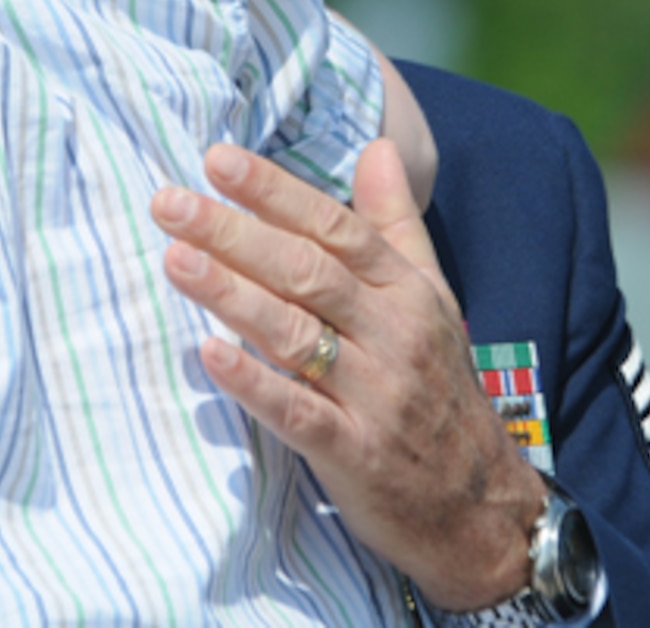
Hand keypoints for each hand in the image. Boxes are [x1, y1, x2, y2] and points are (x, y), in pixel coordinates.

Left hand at [151, 141, 545, 610]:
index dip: (275, 191)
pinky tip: (209, 355)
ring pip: (296, 333)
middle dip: (234, 232)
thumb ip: (395, 222)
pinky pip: (299, 413)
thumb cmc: (439, 389)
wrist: (480, 505)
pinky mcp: (356, 453)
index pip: (334, 226)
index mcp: (406, 290)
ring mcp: (375, 395)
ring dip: (231, 294)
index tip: (217, 159)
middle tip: (169, 202)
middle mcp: (392, 334)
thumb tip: (378, 144)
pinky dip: (254, 383)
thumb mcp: (431, 298)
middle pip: (306, 271)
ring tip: (175, 258)